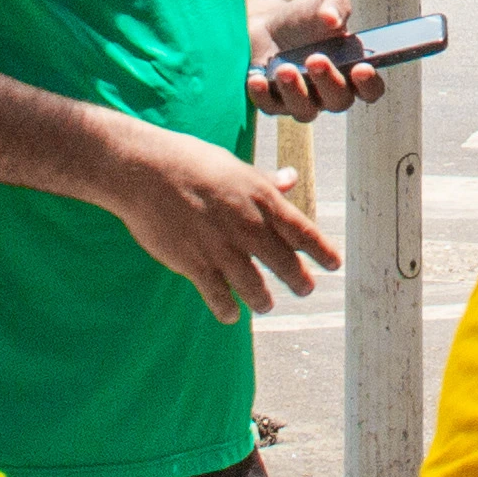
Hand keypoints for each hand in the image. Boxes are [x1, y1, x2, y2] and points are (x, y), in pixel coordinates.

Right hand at [101, 122, 345, 321]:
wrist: (143, 170)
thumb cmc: (189, 161)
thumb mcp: (235, 166)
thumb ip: (265, 181)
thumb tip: (291, 179)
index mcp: (261, 199)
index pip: (303, 232)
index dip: (322, 252)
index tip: (335, 264)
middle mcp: (248, 226)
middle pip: (286, 264)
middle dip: (300, 282)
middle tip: (305, 290)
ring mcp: (222, 248)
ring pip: (256, 288)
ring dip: (263, 300)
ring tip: (265, 304)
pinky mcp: (195, 264)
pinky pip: (219, 297)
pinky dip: (227, 309)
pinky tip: (230, 314)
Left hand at [249, 0, 389, 120]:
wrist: (268, 24)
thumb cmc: (305, 18)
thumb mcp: (323, 3)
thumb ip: (336, 6)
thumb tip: (332, 19)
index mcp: (352, 73)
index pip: (371, 89)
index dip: (369, 83)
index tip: (361, 68)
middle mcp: (330, 93)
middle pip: (338, 101)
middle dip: (328, 82)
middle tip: (315, 59)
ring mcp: (302, 101)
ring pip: (305, 110)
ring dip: (295, 91)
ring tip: (284, 69)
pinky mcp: (274, 103)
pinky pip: (271, 107)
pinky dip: (263, 95)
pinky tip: (256, 78)